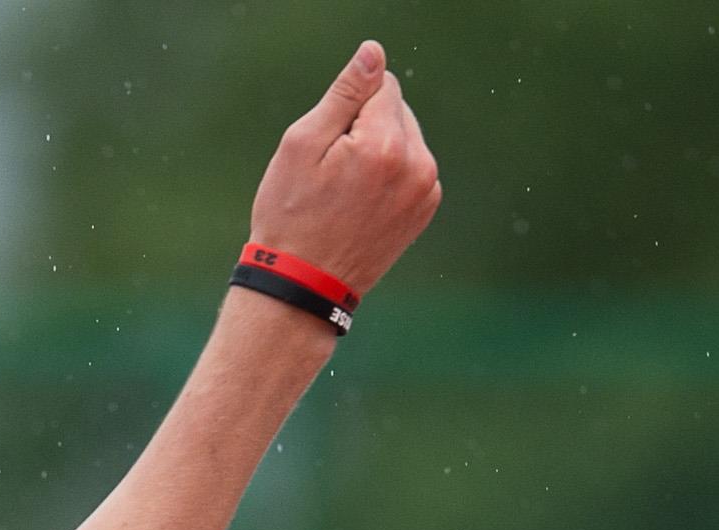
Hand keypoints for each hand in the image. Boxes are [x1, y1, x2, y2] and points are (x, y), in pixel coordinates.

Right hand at [248, 41, 440, 300]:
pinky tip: (363, 200)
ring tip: (347, 188)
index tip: (328, 146)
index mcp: (386, 145)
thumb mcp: (303, 144)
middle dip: (366, 126)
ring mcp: (426, 189)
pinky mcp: (426, 207)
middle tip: (334, 171)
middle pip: (397, 108)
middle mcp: (417, 165)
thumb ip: (345, 93)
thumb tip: (374, 55)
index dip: (347, 108)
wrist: (305, 284)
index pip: (381, 85)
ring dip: (379, 147)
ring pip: (405, 136)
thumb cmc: (292, 214)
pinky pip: (411, 164)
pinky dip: (389, 171)